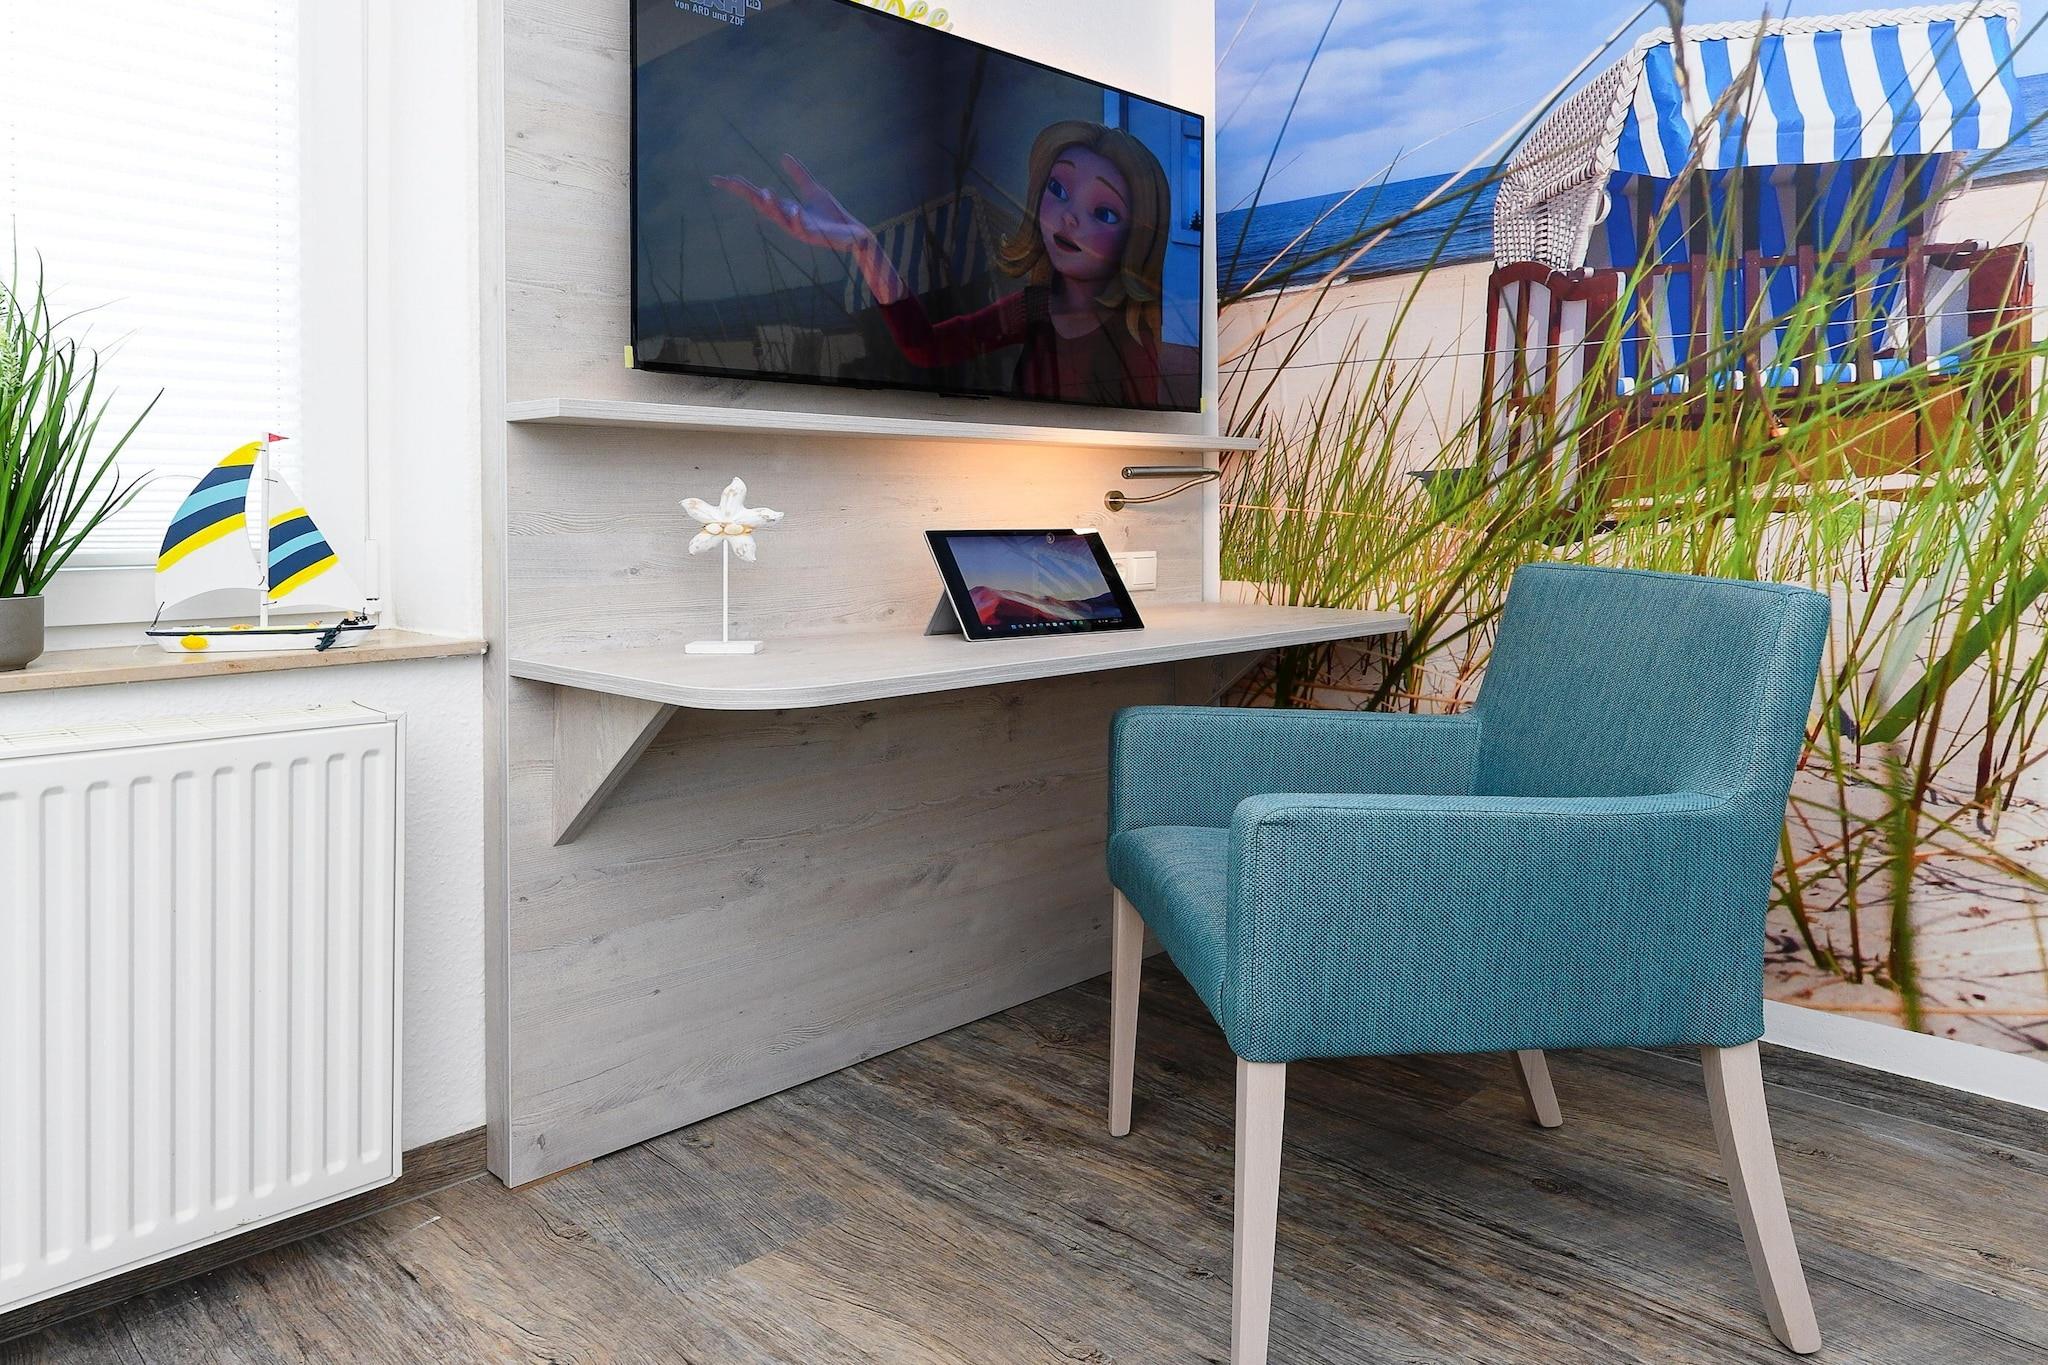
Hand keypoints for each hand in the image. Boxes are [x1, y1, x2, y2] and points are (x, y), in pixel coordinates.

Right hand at [712, 153, 873, 253]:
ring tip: (764, 192)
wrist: (853, 234)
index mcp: (785, 208)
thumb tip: (783, 157)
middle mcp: (788, 219)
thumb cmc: (832, 216)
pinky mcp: (815, 236)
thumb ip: (799, 175)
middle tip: (731, 181)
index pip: (756, 196)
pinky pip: (804, 229)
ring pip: (780, 218)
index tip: (718, 178)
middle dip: (747, 194)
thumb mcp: (814, 190)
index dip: (738, 187)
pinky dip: (799, 220)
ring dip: (772, 206)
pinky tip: (796, 210)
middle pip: (762, 206)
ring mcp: (800, 229)